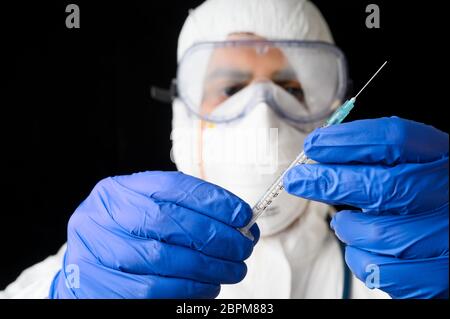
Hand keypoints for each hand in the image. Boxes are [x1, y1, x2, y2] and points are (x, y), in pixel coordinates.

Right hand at [49, 171, 258, 297]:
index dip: (212, 200)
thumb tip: (237, 223)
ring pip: (163, 258)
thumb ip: (185, 213)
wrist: (90, 268)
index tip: (243, 214)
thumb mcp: (148, 213)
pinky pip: (153, 291)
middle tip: (243, 247)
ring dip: (208, 267)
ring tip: (233, 269)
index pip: (171, 187)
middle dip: (215, 235)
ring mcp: (95, 252)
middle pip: (168, 221)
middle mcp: (100, 217)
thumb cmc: (129, 238)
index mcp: (117, 191)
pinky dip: (189, 290)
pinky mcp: (98, 286)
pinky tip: (208, 287)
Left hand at [283, 117, 447, 298]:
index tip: (314, 145)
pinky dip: (359, 258)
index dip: (348, 141)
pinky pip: (381, 271)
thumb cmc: (425, 197)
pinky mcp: (435, 274)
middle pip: (381, 185)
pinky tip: (359, 248)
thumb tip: (321, 157)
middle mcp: (447, 194)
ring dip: (347, 227)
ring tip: (342, 223)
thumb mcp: (412, 165)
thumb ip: (376, 159)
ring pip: (378, 234)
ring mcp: (445, 237)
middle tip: (297, 179)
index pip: (394, 140)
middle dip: (329, 182)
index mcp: (440, 157)